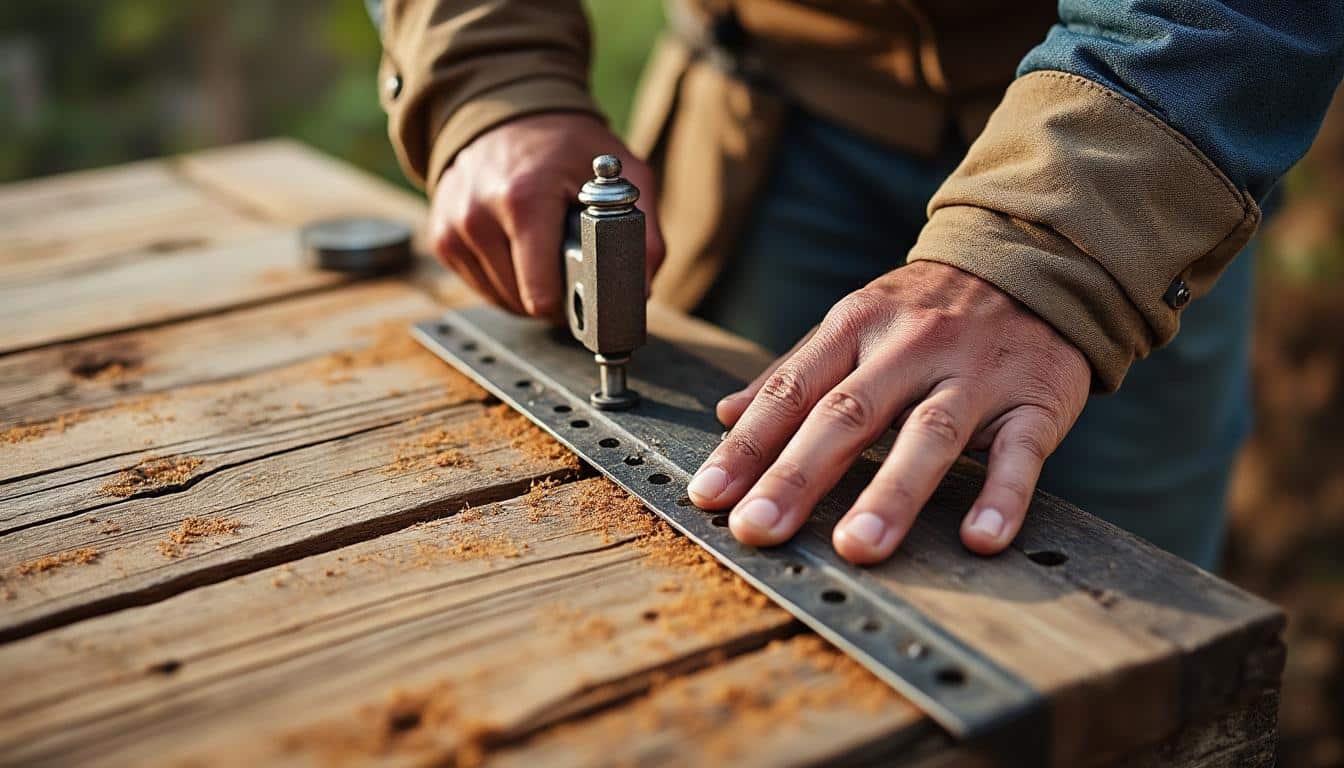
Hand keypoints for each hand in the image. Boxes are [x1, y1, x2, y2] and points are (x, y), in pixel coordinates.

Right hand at [430, 113, 664, 316]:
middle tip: (572, 265)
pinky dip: (503, 279)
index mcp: (523, 200)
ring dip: (527, 291)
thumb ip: (643, 232)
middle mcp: (478, 215)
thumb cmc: (566, 144)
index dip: (572, 304)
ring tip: (546, 255)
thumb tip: (642, 289)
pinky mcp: (441, 237)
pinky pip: (479, 286)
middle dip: (553, 295)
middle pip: (522, 302)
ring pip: (500, 300)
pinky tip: (519, 251)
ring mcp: (453, 227)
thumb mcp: (622, 174)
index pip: (541, 295)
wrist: (505, 108)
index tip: (588, 295)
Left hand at [686, 261, 1090, 563]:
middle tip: (758, 530)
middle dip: (798, 476)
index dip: (748, 446)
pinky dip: (1003, 496)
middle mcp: (911, 348)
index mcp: (856, 326)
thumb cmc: (929, 309)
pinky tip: (981, 539)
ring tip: (856, 546)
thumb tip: (727, 415)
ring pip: (929, 435)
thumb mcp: (857, 321)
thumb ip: (795, 372)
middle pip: (847, 415)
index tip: (709, 496)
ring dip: (892, 493)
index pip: (792, 392)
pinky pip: (1020, 452)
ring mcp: (975, 375)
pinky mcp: (1036, 401)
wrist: (1037, 261)